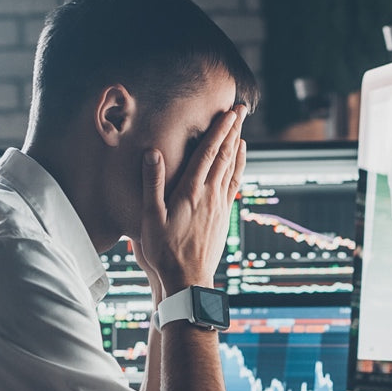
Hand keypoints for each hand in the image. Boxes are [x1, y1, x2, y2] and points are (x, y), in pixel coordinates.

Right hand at [134, 106, 246, 293]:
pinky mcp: (223, 216)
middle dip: (232, 130)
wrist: (187, 280)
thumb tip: (152, 153)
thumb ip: (152, 183)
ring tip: (241, 127)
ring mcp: (220, 205)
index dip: (218, 130)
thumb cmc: (164, 251)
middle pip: (225, 155)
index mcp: (191, 191)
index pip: (208, 153)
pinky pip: (234, 183)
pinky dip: (238, 166)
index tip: (228, 112)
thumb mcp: (150, 217)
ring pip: (232, 168)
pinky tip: (240, 158)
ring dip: (237, 145)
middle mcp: (210, 195)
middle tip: (240, 110)